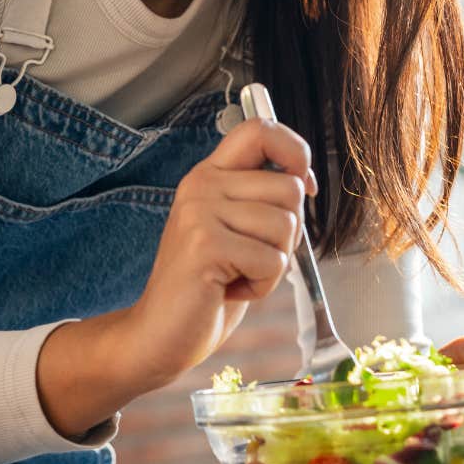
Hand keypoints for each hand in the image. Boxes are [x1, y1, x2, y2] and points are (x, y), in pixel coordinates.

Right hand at [117, 119, 317, 389]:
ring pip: (286, 226)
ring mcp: (200, 213)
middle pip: (289, 188)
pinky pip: (273, 261)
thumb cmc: (207, 287)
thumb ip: (260, 201)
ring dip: (273, 264)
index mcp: (210, 176)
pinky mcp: (206, 245)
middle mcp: (202, 185)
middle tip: (249, 257)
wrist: (159, 334)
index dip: (295, 151)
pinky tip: (229, 290)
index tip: (302, 184)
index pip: (260, 129)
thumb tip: (304, 180)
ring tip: (236, 274)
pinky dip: (263, 285)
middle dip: (287, 233)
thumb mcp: (235, 231)